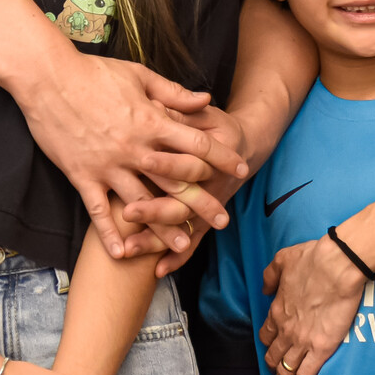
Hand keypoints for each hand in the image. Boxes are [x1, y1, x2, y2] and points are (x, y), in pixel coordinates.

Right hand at [17, 56, 246, 257]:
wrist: (48, 78)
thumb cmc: (95, 73)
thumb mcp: (140, 76)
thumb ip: (174, 93)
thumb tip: (206, 99)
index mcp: (152, 121)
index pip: (197, 144)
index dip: (222, 158)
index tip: (240, 169)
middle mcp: (135, 148)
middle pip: (177, 181)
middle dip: (203, 201)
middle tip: (222, 219)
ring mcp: (109, 165)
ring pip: (143, 202)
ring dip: (164, 225)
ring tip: (183, 244)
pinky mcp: (83, 176)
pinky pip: (99, 210)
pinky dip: (110, 232)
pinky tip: (121, 252)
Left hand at [122, 107, 249, 270]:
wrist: (247, 148)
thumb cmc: (217, 127)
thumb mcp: (203, 114)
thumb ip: (181, 110)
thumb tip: (156, 104)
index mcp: (210, 153)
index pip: (189, 159)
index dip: (168, 162)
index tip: (144, 161)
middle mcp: (210, 184)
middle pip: (182, 200)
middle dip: (154, 208)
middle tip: (127, 213)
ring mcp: (208, 205)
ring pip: (181, 226)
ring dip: (156, 238)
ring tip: (130, 248)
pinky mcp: (204, 221)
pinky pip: (192, 243)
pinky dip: (177, 257)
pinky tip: (158, 270)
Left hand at [260, 236, 365, 374]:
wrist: (336, 267)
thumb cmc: (312, 260)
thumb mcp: (282, 260)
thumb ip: (270, 276)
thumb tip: (265, 289)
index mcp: (277, 310)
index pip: (267, 333)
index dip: (267, 342)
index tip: (270, 346)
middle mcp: (286, 330)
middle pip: (273, 354)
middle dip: (271, 364)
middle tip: (273, 370)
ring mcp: (302, 342)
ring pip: (286, 368)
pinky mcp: (321, 350)